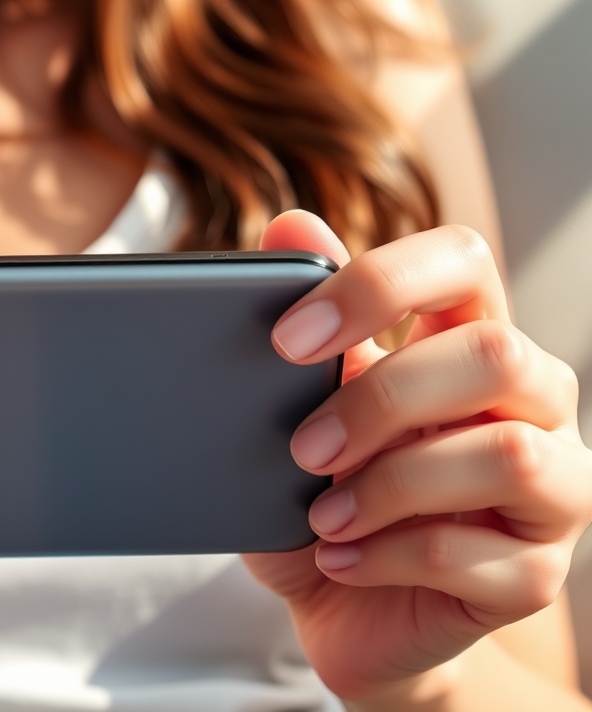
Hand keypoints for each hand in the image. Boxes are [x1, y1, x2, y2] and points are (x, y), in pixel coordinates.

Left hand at [243, 211, 591, 702]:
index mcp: (466, 345)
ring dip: (391, 485)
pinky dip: (388, 556)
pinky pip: (478, 552)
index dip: (382, 282)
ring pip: (508, 454)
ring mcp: (548, 493)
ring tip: (321, 517)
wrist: (341, 612)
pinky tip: (337, 560)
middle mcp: (529, 407)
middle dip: (382, 399)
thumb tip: (290, 223)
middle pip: (496, 354)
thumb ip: (310, 328)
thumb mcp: (296, 414)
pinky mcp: (535, 576)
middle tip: (302, 448)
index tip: (287, 338)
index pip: (465, 261)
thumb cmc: (324, 498)